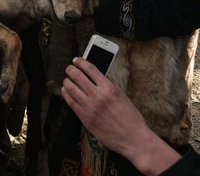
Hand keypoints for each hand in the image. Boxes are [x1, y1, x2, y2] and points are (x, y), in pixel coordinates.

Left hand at [61, 58, 181, 174]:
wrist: (133, 138)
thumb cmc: (131, 118)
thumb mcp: (122, 95)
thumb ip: (109, 84)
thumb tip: (98, 75)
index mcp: (109, 88)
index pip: (90, 69)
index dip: (81, 62)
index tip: (77, 60)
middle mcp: (98, 96)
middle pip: (77, 76)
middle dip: (71, 70)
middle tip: (69, 68)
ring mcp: (90, 108)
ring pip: (71, 89)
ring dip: (67, 81)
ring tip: (67, 80)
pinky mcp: (85, 118)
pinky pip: (71, 103)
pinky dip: (66, 94)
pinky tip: (66, 91)